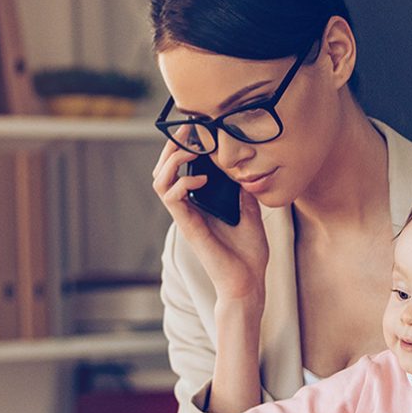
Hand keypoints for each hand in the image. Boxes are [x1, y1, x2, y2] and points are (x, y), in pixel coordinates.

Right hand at [152, 140, 269, 303]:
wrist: (247, 283)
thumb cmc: (249, 254)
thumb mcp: (252, 213)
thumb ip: (243, 192)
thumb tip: (244, 171)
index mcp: (200, 204)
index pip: (180, 169)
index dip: (183, 147)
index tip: (197, 129)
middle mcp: (188, 209)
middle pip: (163, 170)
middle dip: (171, 147)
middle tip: (188, 130)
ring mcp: (186, 217)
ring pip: (160, 181)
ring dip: (171, 161)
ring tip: (190, 150)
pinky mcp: (188, 227)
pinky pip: (171, 199)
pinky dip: (182, 183)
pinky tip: (199, 178)